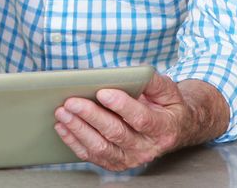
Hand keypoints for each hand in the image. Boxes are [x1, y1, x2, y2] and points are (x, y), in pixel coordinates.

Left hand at [53, 73, 228, 170]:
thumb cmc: (167, 107)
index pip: (141, 119)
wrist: (173, 131)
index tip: (102, 92)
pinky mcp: (115, 163)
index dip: (121, 106)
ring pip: (100, 147)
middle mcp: (146, 148)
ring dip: (78, 130)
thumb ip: (153, 82)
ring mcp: (130, 158)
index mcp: (163, 128)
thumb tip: (135, 73)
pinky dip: (74, 141)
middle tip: (71, 102)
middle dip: (91, 116)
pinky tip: (63, 127)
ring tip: (62, 113)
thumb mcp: (168, 91)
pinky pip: (92, 156)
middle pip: (116, 133)